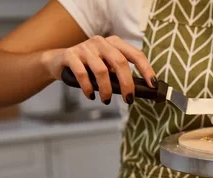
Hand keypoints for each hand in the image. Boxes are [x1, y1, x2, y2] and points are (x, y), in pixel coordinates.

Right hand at [41, 35, 156, 103]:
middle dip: (127, 84)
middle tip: (128, 99)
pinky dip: (88, 88)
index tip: (153, 84)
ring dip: (106, 89)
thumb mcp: (107, 67)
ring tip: (105, 100)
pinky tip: (91, 95)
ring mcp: (85, 47)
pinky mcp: (70, 55)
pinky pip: (82, 74)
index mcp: (114, 43)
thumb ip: (119, 74)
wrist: (59, 61)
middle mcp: (101, 42)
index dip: (146, 69)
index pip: (135, 54)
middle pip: (120, 62)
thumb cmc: (88, 66)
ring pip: (101, 70)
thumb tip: (136, 91)